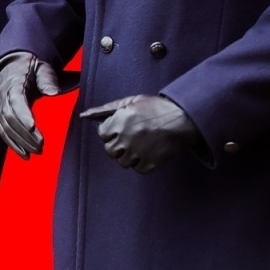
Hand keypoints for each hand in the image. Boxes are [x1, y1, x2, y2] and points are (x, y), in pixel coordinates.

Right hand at [0, 51, 62, 158]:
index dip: (23, 115)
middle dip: (25, 133)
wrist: (12, 69)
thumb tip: (54, 92)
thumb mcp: (41, 69)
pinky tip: (25, 155)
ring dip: (21, 142)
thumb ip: (47, 79)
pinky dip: (14, 146)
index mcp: (13, 84)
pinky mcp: (0, 118)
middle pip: (10, 118)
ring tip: (38, 151)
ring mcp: (0, 109)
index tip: (34, 127)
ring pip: (6, 128)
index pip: (16, 101)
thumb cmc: (31, 69)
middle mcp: (3, 98)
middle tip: (41, 145)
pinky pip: (4, 133)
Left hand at [80, 94, 200, 173]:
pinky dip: (141, 163)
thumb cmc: (158, 107)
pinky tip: (148, 151)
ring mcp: (138, 152)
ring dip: (129, 154)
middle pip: (110, 150)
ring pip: (123, 162)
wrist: (184, 119)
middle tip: (130, 137)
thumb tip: (85, 115)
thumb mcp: (132, 101)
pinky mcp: (150, 163)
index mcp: (120, 121)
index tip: (121, 128)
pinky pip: (138, 168)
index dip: (111, 131)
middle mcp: (126, 138)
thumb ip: (107, 108)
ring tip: (141, 144)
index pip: (102, 134)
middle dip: (118, 144)